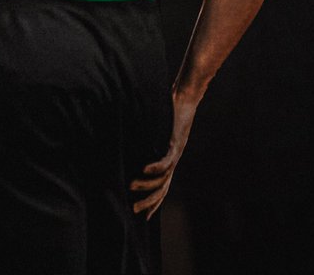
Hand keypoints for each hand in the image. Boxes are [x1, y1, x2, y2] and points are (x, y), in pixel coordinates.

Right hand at [129, 91, 198, 217]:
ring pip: (162, 177)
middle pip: (163, 189)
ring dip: (147, 184)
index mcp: (169, 160)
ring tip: (131, 185)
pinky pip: (165, 160)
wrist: (185, 98)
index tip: (144, 215)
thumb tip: (128, 138)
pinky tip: (144, 169)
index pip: (162, 187)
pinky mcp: (176, 143)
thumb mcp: (156, 129)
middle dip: (149, 201)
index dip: (154, 202)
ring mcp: (175, 153)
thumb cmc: (169, 110)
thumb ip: (147, 138)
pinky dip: (155, 167)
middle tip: (135, 209)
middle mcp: (174, 161)